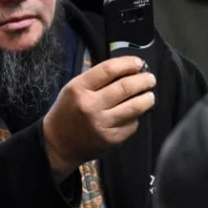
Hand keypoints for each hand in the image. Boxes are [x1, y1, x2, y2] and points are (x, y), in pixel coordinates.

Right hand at [42, 57, 155, 180]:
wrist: (57, 144)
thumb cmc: (67, 112)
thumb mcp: (73, 89)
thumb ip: (96, 79)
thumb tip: (126, 69)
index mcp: (79, 89)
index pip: (108, 70)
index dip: (127, 64)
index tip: (138, 63)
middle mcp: (90, 106)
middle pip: (125, 87)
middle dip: (143, 80)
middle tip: (150, 79)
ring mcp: (102, 124)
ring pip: (134, 107)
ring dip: (147, 98)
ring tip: (150, 95)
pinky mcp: (111, 139)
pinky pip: (131, 124)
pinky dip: (135, 117)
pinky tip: (134, 114)